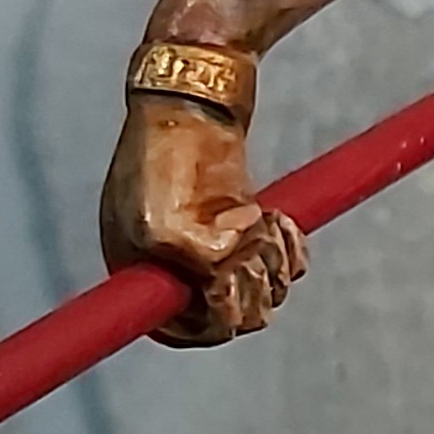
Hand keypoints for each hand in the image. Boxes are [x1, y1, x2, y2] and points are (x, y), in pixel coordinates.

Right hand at [99, 97, 307, 346]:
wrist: (193, 103)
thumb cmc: (165, 158)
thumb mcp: (160, 226)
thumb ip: (188, 269)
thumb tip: (221, 292)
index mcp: (146, 273)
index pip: (184, 330)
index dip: (211, 322)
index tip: (225, 288)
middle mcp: (182, 267)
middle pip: (230, 317)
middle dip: (247, 290)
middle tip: (249, 249)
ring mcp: (220, 248)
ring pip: (262, 292)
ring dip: (272, 267)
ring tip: (265, 226)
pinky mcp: (248, 228)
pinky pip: (282, 262)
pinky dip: (287, 248)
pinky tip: (278, 220)